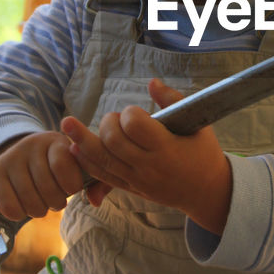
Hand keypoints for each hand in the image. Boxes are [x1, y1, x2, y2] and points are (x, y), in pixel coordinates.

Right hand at [0, 131, 85, 220]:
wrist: (25, 156)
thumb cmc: (58, 166)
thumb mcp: (77, 165)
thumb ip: (94, 182)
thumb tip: (95, 201)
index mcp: (55, 140)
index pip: (63, 166)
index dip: (71, 186)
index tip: (71, 187)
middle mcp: (30, 144)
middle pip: (48, 189)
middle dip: (56, 202)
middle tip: (56, 200)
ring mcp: (11, 157)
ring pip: (30, 201)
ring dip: (40, 210)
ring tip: (42, 203)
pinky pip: (8, 205)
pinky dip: (19, 213)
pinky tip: (23, 207)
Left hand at [61, 78, 232, 235]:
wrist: (206, 191)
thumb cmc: (203, 153)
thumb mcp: (198, 125)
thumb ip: (173, 101)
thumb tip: (151, 81)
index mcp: (167, 148)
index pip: (135, 126)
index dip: (130, 113)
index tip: (136, 112)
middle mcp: (149, 166)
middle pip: (114, 142)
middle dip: (108, 124)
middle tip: (116, 119)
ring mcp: (138, 180)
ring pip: (102, 160)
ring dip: (82, 140)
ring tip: (67, 124)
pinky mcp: (131, 188)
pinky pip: (103, 176)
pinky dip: (86, 162)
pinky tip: (74, 149)